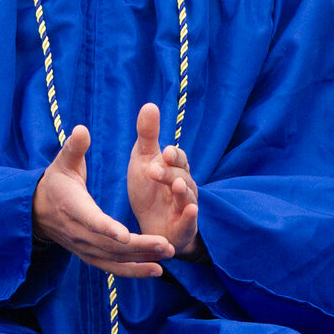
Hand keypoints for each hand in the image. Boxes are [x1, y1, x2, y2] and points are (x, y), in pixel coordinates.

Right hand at [32, 125, 174, 276]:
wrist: (37, 211)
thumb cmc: (55, 181)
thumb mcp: (62, 161)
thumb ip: (74, 147)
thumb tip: (82, 130)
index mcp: (72, 207)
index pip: (91, 220)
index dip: (107, 228)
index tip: (126, 234)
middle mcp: (79, 232)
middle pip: (110, 245)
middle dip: (139, 246)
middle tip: (166, 244)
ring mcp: (84, 248)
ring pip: (114, 259)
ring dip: (142, 260)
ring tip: (168, 255)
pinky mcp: (89, 256)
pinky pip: (112, 267)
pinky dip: (133, 271)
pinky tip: (156, 270)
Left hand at [126, 104, 198, 257]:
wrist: (150, 226)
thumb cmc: (148, 190)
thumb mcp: (143, 160)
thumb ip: (148, 135)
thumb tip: (150, 105)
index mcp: (174, 169)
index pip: (179, 159)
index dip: (174, 156)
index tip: (165, 152)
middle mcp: (184, 186)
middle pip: (182, 176)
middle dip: (171, 173)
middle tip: (155, 170)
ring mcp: (185, 207)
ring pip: (187, 198)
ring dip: (183, 192)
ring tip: (177, 186)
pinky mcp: (183, 228)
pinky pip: (189, 222)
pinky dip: (190, 217)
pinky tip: (190, 211)